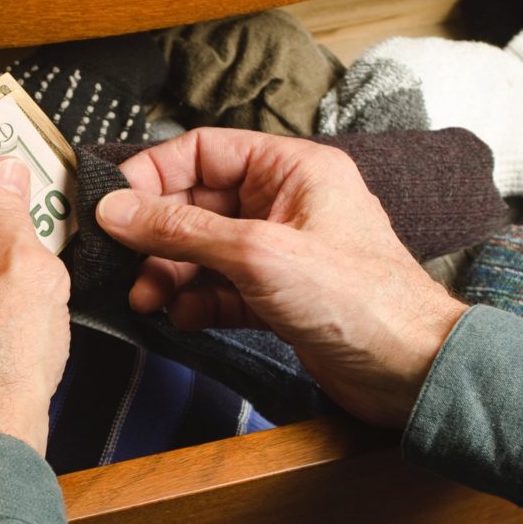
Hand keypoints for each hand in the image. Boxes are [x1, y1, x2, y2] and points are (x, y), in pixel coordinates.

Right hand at [95, 128, 467, 428]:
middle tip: (122, 262)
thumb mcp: (255, 252)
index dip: (153, 173)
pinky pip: (217, 287)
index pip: (203, 151)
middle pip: (195, 204)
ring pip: (201, 249)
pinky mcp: (273, 294)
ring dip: (168, 273)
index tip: (113, 203)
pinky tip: (182, 316)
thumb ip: (179, 229)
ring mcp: (277, 251)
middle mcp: (282, 203)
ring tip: (147, 299)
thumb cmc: (356, 299)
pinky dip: (194, 300)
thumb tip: (116, 208)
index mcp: (290, 169)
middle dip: (156, 235)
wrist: (409, 372)